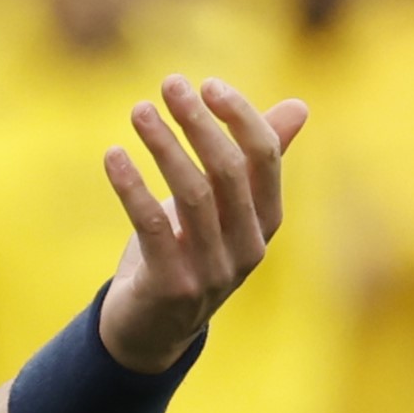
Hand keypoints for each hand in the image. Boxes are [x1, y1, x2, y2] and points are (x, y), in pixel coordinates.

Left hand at [97, 75, 309, 372]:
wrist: (152, 329)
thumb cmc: (188, 249)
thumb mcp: (223, 204)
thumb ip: (257, 159)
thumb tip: (301, 105)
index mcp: (265, 222)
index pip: (264, 160)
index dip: (240, 117)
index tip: (207, 84)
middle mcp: (248, 247)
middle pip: (228, 172)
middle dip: (198, 122)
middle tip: (169, 84)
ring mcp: (212, 270)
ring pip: (191, 195)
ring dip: (163, 145)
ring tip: (139, 110)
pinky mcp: (172, 286)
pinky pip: (150, 226)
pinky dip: (131, 186)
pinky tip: (112, 155)